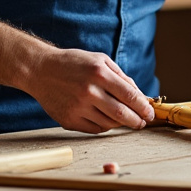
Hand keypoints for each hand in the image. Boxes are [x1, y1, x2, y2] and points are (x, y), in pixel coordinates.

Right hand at [22, 48, 156, 133]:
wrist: (40, 70)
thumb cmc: (74, 63)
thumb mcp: (100, 60)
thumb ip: (122, 77)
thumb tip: (141, 96)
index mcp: (99, 74)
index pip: (130, 96)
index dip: (144, 107)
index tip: (150, 113)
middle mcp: (88, 92)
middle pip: (121, 114)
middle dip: (137, 120)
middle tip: (143, 122)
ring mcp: (77, 108)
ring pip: (109, 124)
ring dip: (121, 123)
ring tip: (125, 118)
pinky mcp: (68, 120)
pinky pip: (94, 129)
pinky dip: (105, 126)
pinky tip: (107, 119)